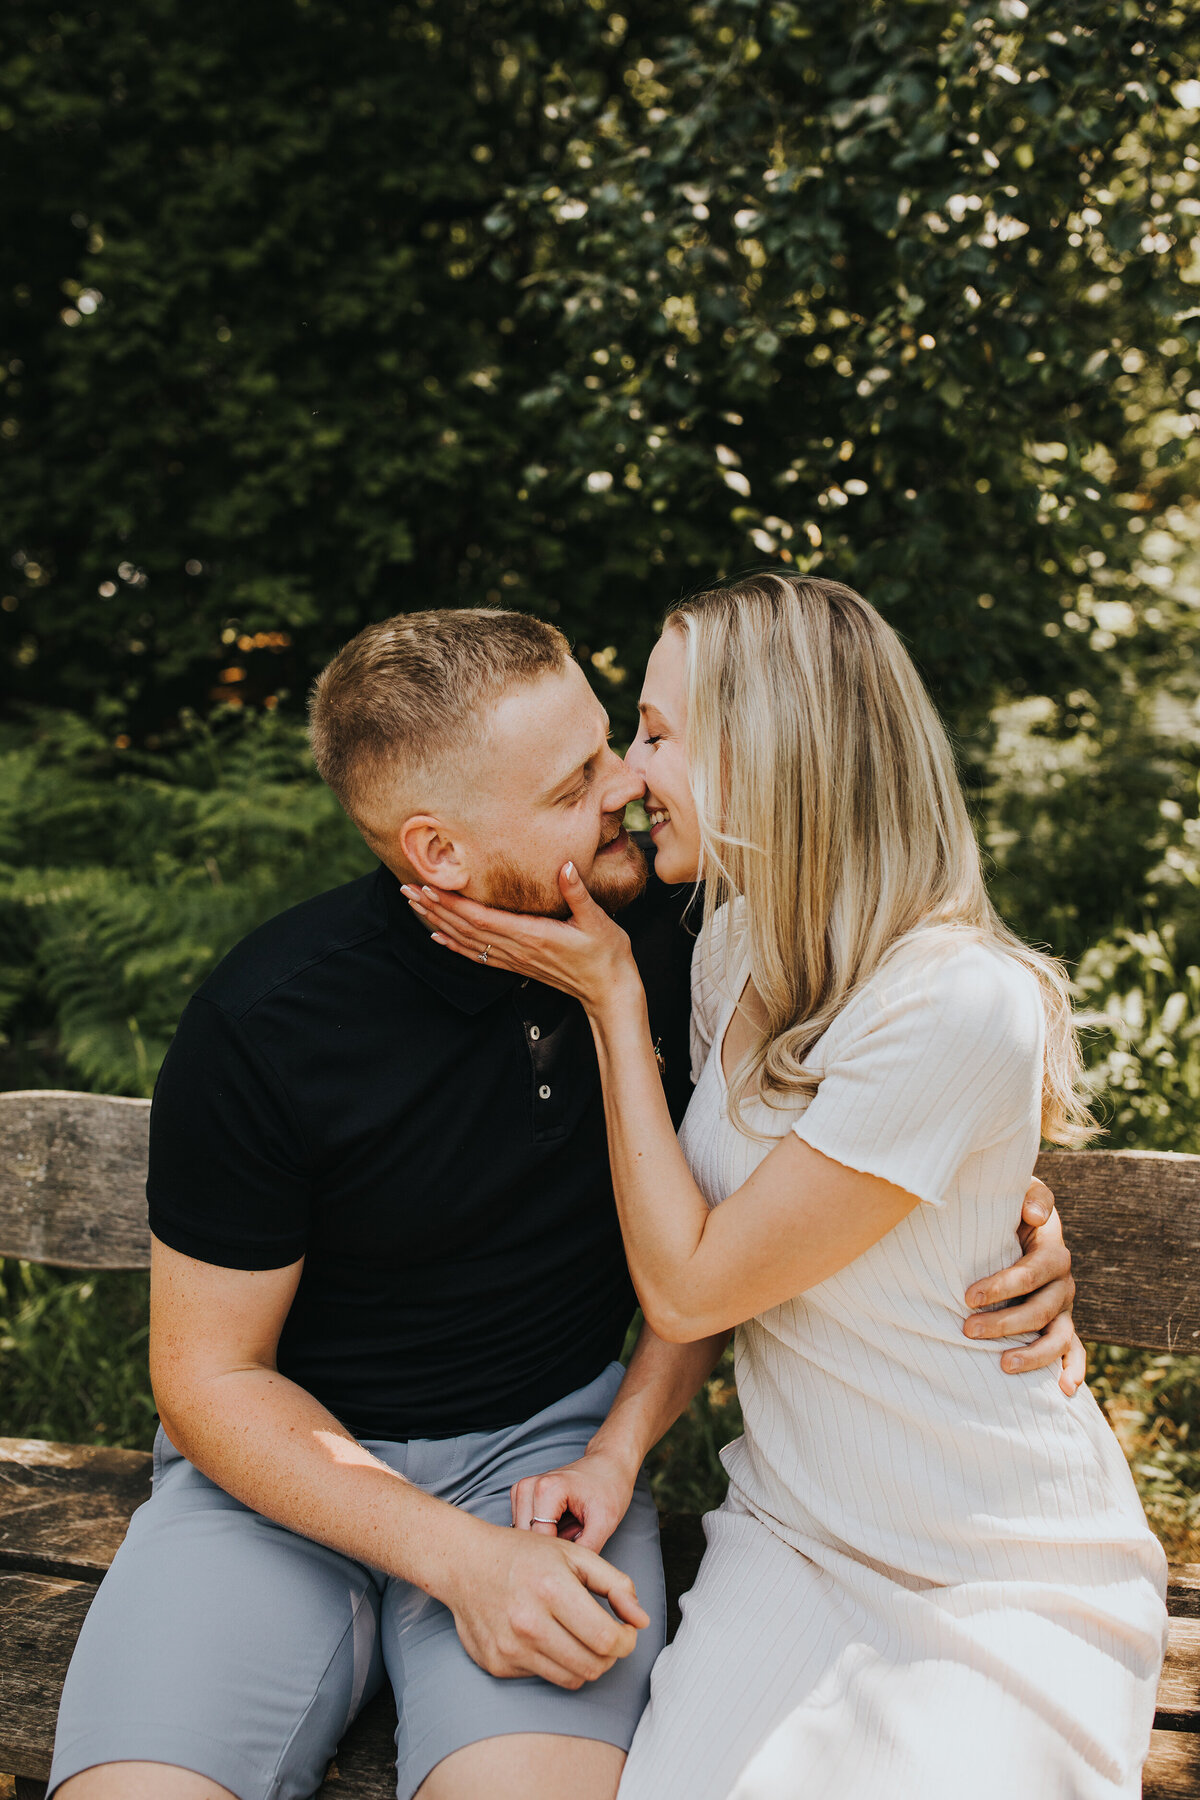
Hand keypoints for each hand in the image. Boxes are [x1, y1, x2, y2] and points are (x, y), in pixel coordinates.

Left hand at [401, 864, 641, 1016]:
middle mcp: (517, 949)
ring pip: (466, 941)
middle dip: (434, 908)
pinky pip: (477, 956)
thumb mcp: (598, 920)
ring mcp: (514, 959)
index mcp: (533, 935)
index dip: (453, 903)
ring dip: (437, 922)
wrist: (609, 992)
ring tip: (413, 905)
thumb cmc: (607, 954)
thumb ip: (578, 893)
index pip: (482, 918)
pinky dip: (454, 944)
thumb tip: (566, 865)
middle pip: (465, 928)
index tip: (430, 886)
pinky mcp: (517, 965)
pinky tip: (437, 936)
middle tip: (406, 888)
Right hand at [443, 1517, 648, 1689]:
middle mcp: (529, 1623)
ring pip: (572, 1679)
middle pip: (593, 1666)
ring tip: (581, 1637)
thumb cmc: (524, 1555)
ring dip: (585, 1662)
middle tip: (607, 1636)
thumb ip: (615, 1584)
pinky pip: (543, 1676)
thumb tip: (643, 1620)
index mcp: (552, 1589)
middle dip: (610, 1655)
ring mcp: (510, 1648)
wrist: (464, 1563)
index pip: (607, 1640)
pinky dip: (553, 1662)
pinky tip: (545, 1637)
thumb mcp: (574, 1555)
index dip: (627, 1641)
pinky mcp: (497, 1665)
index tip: (626, 1630)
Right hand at [511, 1447, 639, 1552]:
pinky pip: (524, 1529)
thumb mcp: (606, 1522)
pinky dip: (541, 1535)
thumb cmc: (610, 1488)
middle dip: (550, 1550)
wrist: (609, 1463)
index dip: (559, 1558)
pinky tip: (560, 1528)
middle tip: (577, 1541)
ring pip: (523, 1538)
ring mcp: (521, 1490)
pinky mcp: (521, 1496)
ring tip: (570, 1531)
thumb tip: (570, 1578)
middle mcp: (527, 1487)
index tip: (577, 1562)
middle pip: (528, 1541)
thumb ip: (586, 1551)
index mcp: (546, 1490)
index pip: (540, 1543)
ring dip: (545, 1542)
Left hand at [963, 1177, 1083, 1397]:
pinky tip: (1063, 1391)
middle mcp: (1062, 1284)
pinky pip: (1074, 1352)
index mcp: (1052, 1252)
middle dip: (1005, 1323)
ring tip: (1002, 1365)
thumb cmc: (1011, 1208)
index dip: (1002, 1286)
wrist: (1016, 1223)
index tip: (967, 1297)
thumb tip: (1035, 1215)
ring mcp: (1063, 1308)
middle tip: (967, 1330)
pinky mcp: (1061, 1326)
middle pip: (1041, 1310)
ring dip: (1033, 1355)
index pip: (1031, 1273)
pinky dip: (1073, 1371)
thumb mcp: (1021, 1191)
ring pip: (1057, 1338)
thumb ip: (1033, 1195)